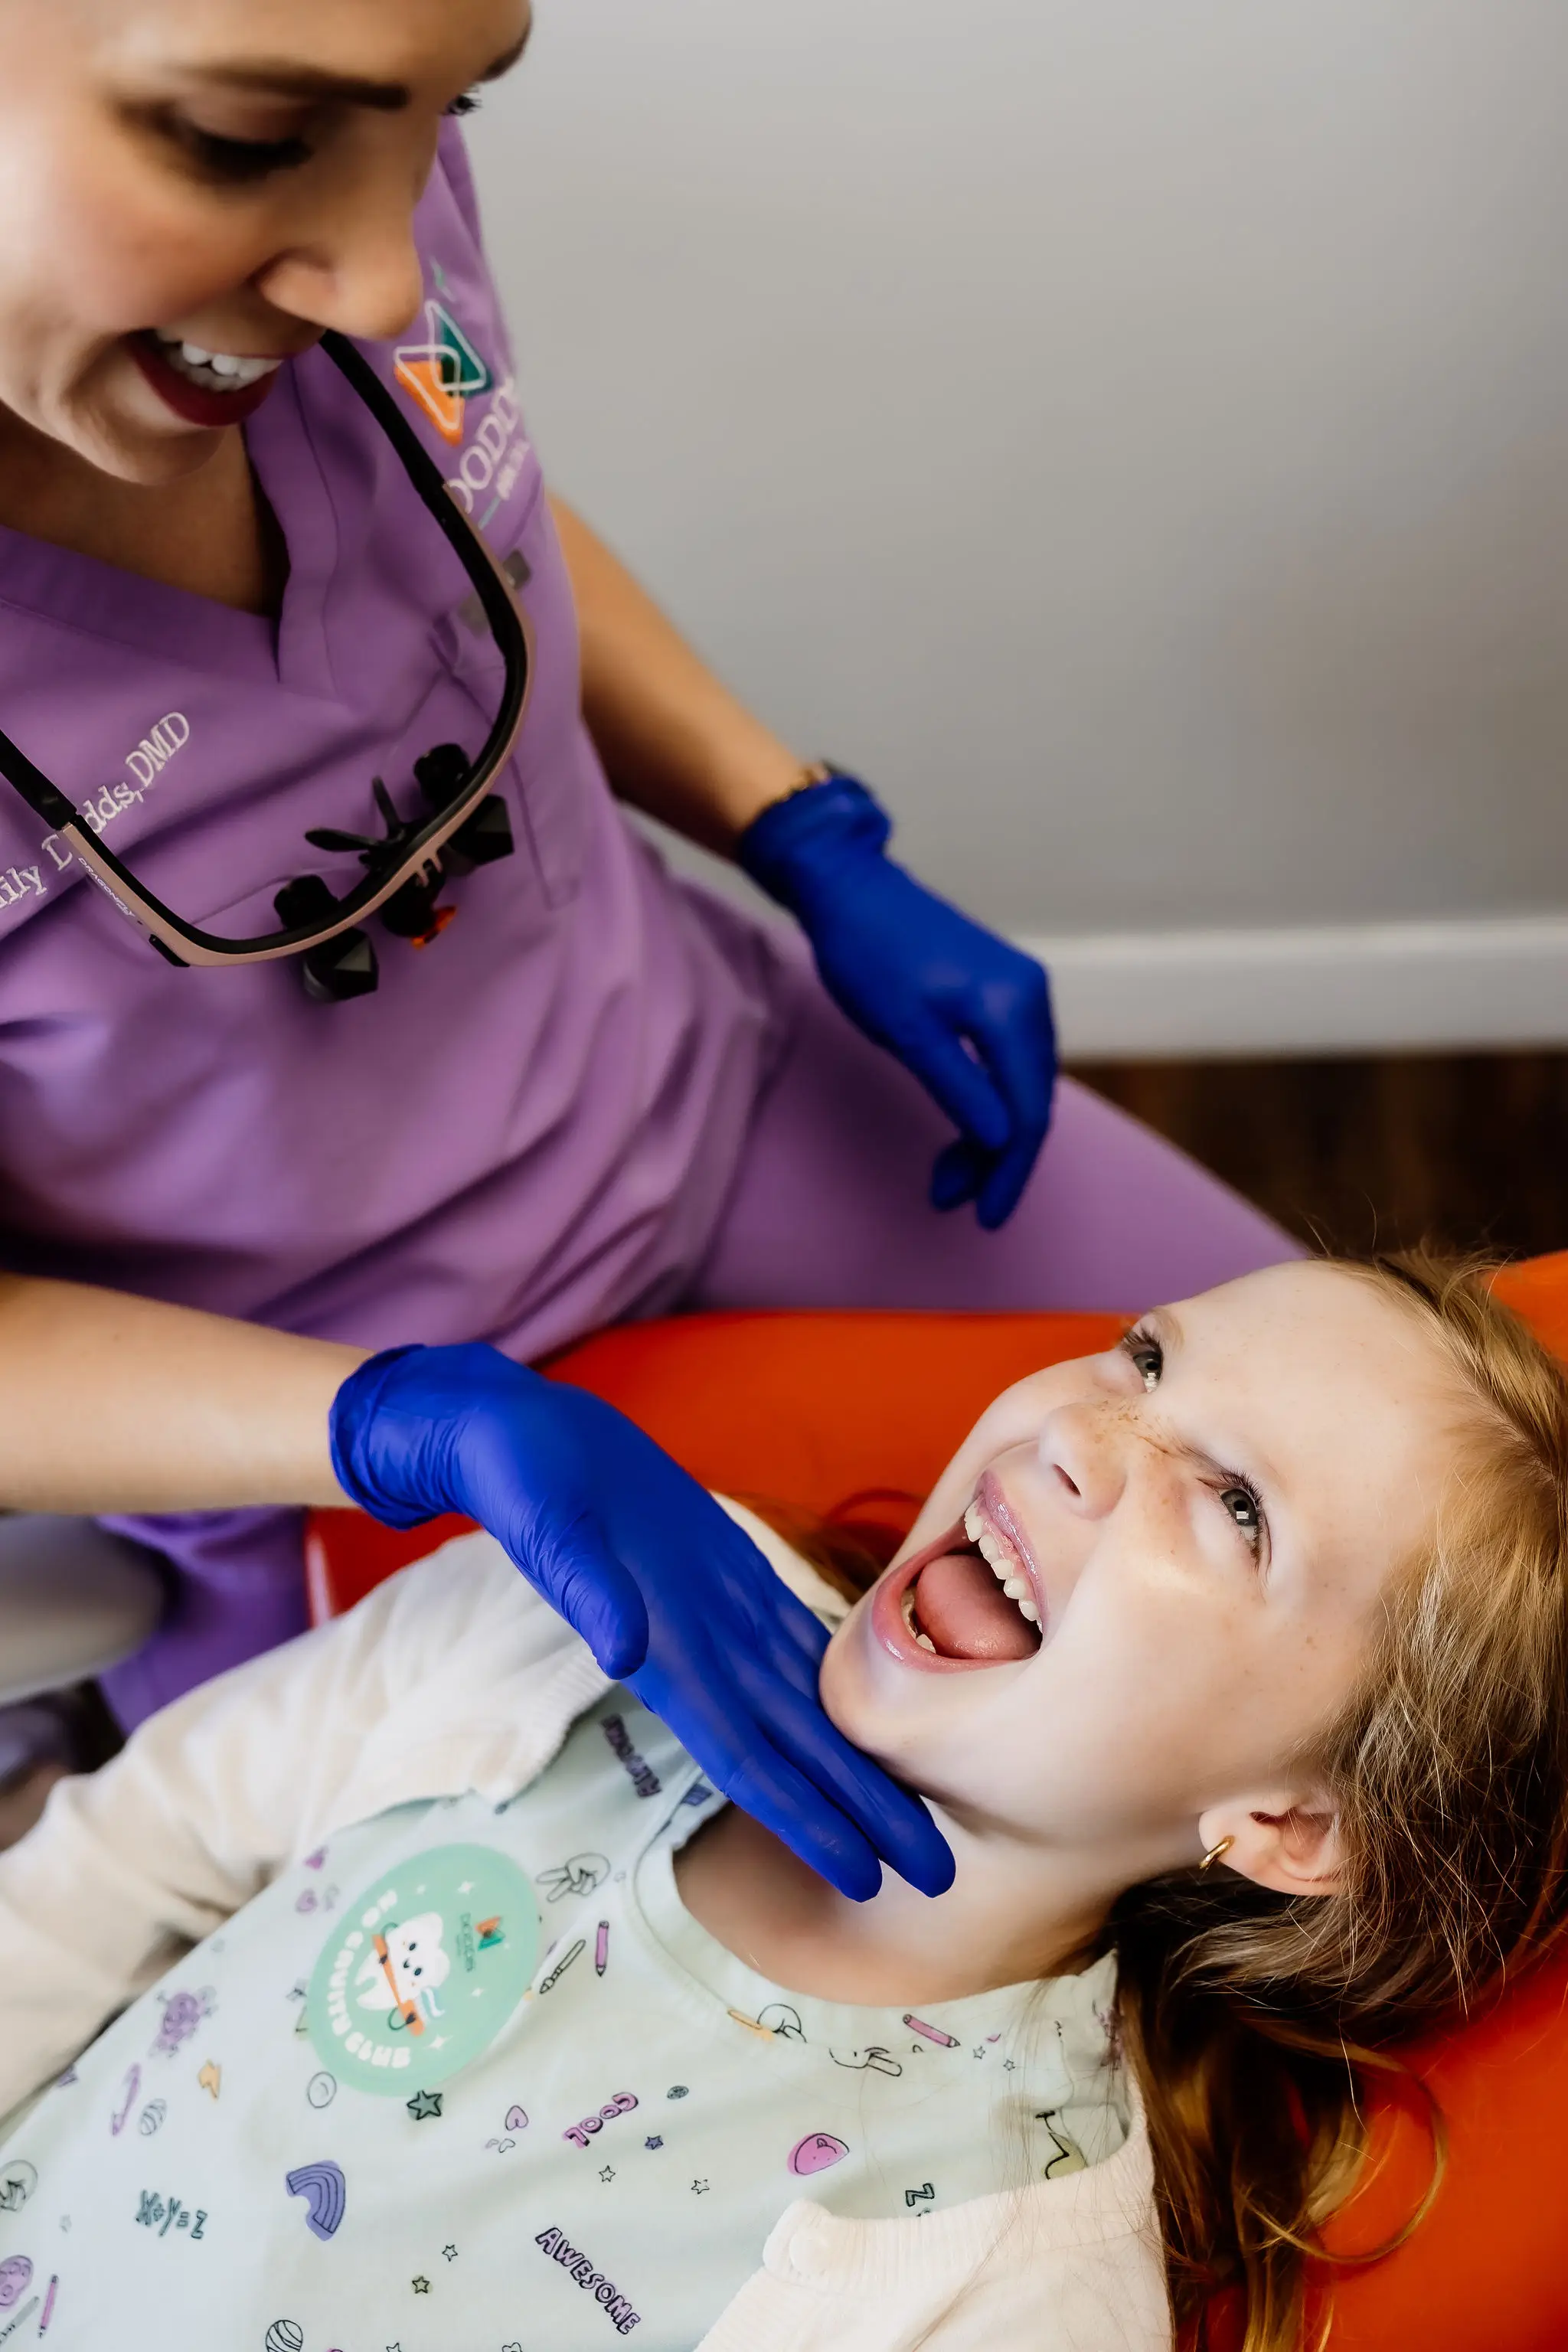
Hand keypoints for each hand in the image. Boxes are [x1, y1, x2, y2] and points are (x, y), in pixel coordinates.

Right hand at [329, 1343, 954, 1902]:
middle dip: (865, 1814)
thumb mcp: (553, 1527)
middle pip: (800, 1750)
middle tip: (941, 1876)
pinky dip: (839, 1687)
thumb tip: (622, 1652)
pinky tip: (880, 1711)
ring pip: (806, 1706)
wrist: (517, 1435)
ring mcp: (720, 1613)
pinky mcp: (730, 1571)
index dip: (810, 1821)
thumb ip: (588, 1591)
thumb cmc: (528, 1482)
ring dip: (859, 1766)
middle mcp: (703, 1649)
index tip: (865, 1877)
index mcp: (669, 1654)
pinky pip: (796, 1641)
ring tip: (919, 1813)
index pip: (752, 1760)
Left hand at [738, 776, 1055, 1227]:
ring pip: (1019, 1085)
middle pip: (1031, 1101)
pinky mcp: (1001, 990)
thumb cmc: (869, 955)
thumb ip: (959, 1086)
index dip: (1008, 1170)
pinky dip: (986, 1101)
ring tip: (946, 1174)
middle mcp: (1030, 997)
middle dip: (996, 1159)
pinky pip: (1007, 1061)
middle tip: (953, 1201)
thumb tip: (1002, 1141)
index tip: (983, 1217)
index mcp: (1013, 1007)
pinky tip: (961, 1127)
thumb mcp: (907, 1031)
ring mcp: (1019, 991)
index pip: (1027, 1111)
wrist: (850, 887)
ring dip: (988, 1135)